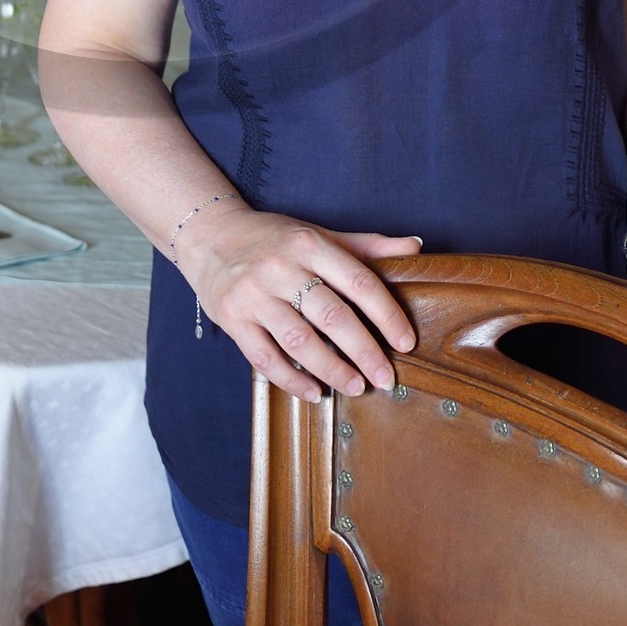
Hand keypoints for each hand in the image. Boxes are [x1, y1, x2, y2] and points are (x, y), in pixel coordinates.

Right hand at [177, 203, 421, 402]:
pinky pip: (264, 358)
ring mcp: (254, 294)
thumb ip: (366, 246)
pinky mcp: (232, 318)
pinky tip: (314, 392)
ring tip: (355, 386)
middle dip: (365, 352)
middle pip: (333, 316)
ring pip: (299, 341)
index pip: (359, 282)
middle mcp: (281, 267)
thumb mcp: (318, 234)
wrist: (210, 234)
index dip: (387, 315)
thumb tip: (416, 247)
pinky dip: (291, 379)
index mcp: (309, 244)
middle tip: (386, 378)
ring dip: (332, 370)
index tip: (406, 342)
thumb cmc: (274, 239)